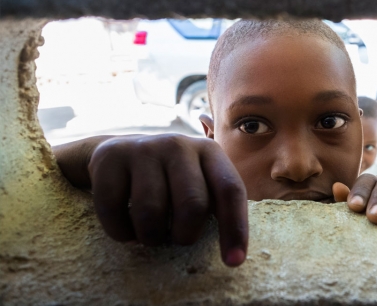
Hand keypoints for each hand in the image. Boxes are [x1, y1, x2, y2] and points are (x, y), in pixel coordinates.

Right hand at [55, 134, 247, 266]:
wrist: (119, 151)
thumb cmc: (170, 176)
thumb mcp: (199, 178)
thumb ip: (217, 202)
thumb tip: (233, 252)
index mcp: (209, 151)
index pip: (230, 190)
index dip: (235, 228)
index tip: (233, 262)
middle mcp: (179, 145)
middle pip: (192, 205)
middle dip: (186, 235)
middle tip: (178, 238)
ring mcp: (143, 150)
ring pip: (151, 213)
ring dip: (151, 237)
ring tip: (152, 233)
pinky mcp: (111, 159)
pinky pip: (114, 212)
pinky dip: (121, 232)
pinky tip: (127, 226)